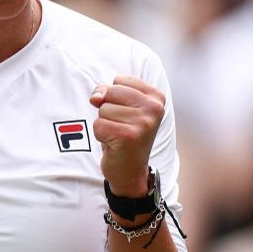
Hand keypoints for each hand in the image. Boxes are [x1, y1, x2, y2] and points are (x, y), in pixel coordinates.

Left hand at [89, 75, 165, 196]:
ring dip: (105, 123)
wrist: (131, 170)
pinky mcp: (127, 137)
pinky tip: (114, 143)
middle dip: (109, 109)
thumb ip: (107, 92)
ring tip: (118, 135)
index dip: (114, 97)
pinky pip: (98, 125)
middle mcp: (154, 109)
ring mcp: (142, 123)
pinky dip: (101, 135)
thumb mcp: (121, 106)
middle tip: (122, 126)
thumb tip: (95, 97)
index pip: (119, 80)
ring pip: (103, 109)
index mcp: (156, 97)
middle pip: (110, 92)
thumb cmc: (125, 133)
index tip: (127, 113)